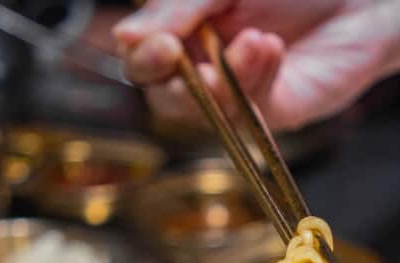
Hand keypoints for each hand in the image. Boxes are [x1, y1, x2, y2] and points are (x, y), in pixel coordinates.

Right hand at [112, 0, 393, 129]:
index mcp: (187, 28)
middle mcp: (206, 65)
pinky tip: (272, 48)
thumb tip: (126, 35)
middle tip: (177, 52)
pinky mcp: (274, 113)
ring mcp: (239, 94)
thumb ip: (182, 6)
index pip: (141, 55)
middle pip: (161, 94)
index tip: (159, 42)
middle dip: (167, 77)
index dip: (141, 54)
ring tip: (258, 38)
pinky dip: (255, 81)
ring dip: (224, 74)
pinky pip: (246, 115)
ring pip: (203, 110)